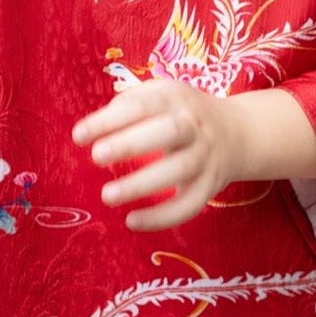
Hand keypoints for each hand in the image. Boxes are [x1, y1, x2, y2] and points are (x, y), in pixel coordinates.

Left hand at [73, 78, 237, 229]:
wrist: (237, 133)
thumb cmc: (180, 114)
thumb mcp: (160, 95)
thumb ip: (128, 106)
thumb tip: (91, 130)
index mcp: (175, 98)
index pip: (141, 105)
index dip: (109, 120)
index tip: (78, 136)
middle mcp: (194, 126)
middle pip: (168, 132)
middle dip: (131, 144)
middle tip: (96, 157)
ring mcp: (206, 157)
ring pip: (179, 171)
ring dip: (142, 184)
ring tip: (107, 195)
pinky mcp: (211, 186)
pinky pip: (190, 205)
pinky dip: (162, 217)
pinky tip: (131, 221)